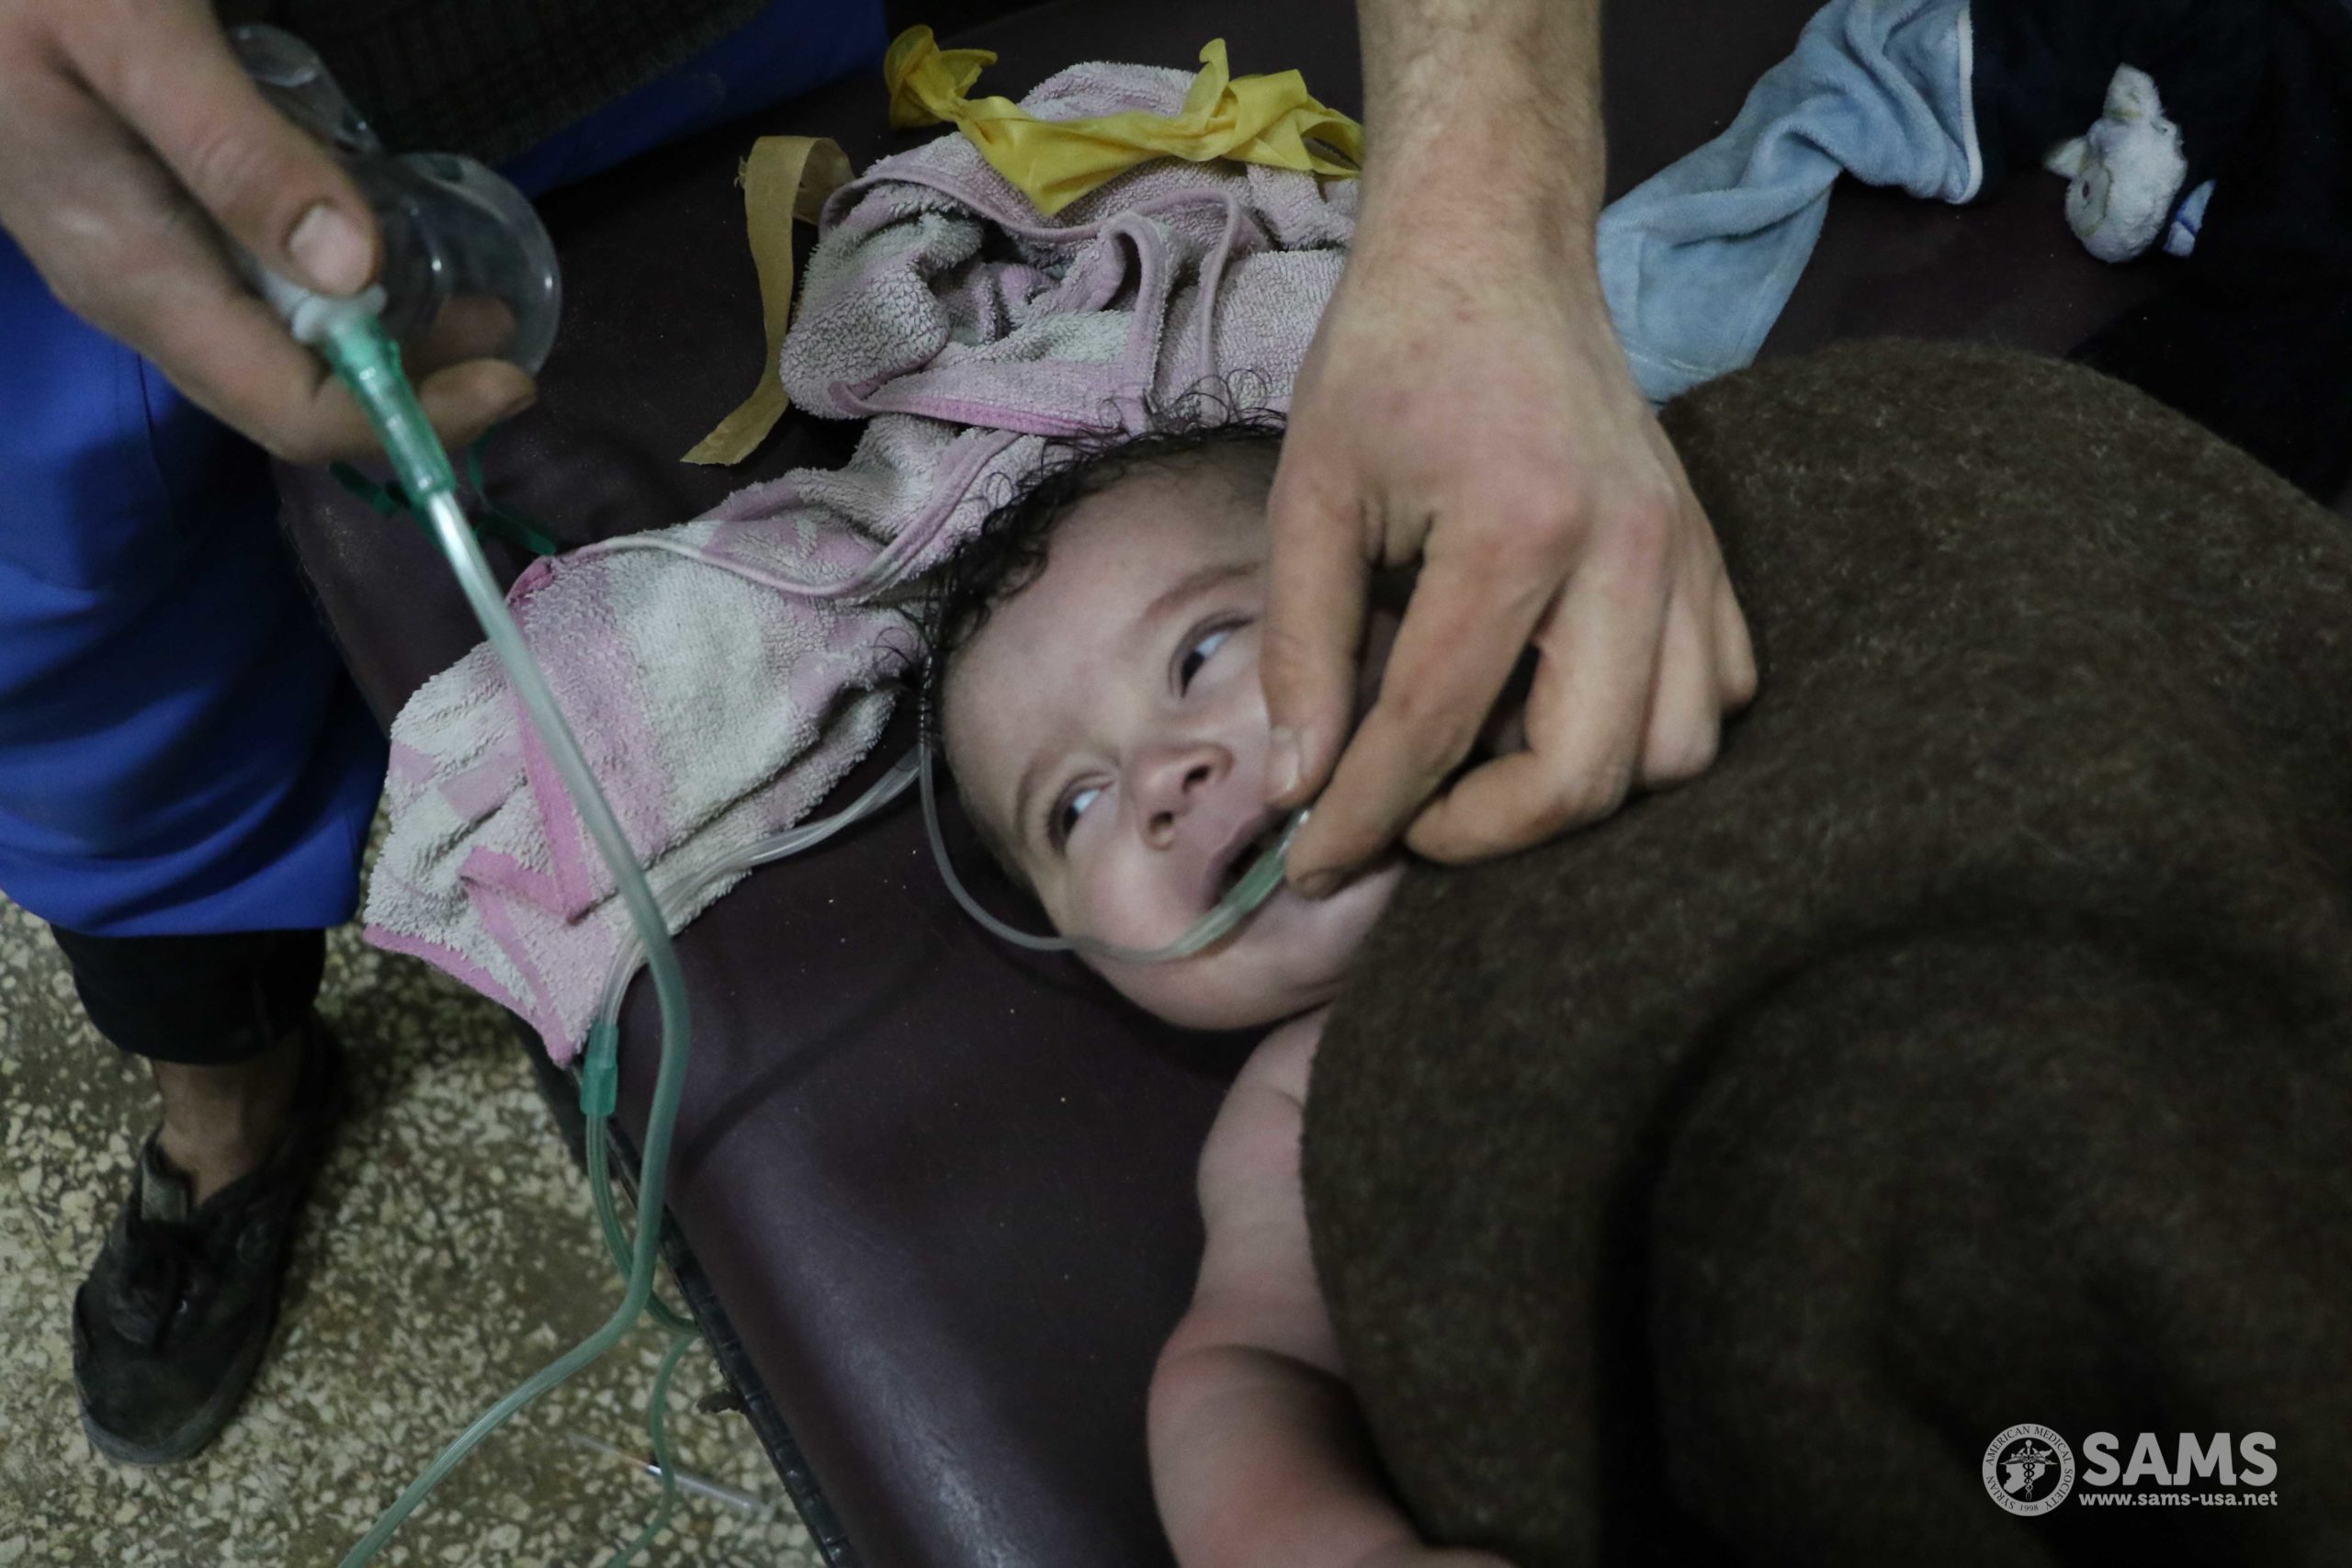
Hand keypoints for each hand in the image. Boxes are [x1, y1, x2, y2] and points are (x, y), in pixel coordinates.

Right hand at [0, 0, 532, 461]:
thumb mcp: (133, 40)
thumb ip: (235, 151)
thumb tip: (352, 267)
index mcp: (134, 273)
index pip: (290, 409)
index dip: (409, 419)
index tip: (506, 379)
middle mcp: (136, 296)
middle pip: (293, 398)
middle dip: (411, 390)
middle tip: (503, 335)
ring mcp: (135, 267)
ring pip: (277, 351)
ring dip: (384, 346)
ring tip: (474, 306)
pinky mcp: (142, 228)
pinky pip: (253, 297)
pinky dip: (338, 295)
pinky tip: (386, 256)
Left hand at [1263, 226, 1753, 886]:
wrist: (1493, 252)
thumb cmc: (1387, 362)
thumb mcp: (1310, 495)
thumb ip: (1300, 649)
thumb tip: (1297, 789)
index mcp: (1516, 528)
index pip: (1435, 725)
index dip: (1366, 816)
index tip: (1312, 866)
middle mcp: (1629, 551)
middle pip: (1585, 773)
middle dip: (1483, 833)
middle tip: (1403, 821)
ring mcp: (1687, 554)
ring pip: (1673, 753)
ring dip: (1572, 792)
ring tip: (1477, 765)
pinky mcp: (1710, 555)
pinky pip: (1719, 695)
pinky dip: (1645, 736)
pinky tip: (1556, 711)